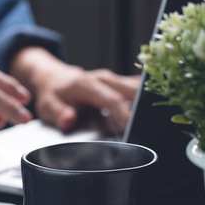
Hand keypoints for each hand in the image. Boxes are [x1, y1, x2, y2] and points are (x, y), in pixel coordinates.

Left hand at [9, 47, 140, 131]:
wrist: (54, 78)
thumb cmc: (52, 93)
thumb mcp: (48, 106)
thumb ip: (59, 113)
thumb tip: (69, 119)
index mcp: (88, 84)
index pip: (111, 99)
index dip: (124, 113)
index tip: (133, 126)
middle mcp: (105, 79)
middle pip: (132, 91)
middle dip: (143, 107)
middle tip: (153, 125)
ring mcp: (114, 80)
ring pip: (139, 89)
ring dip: (148, 103)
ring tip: (156, 120)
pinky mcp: (120, 84)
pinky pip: (138, 90)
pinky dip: (146, 100)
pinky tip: (153, 111)